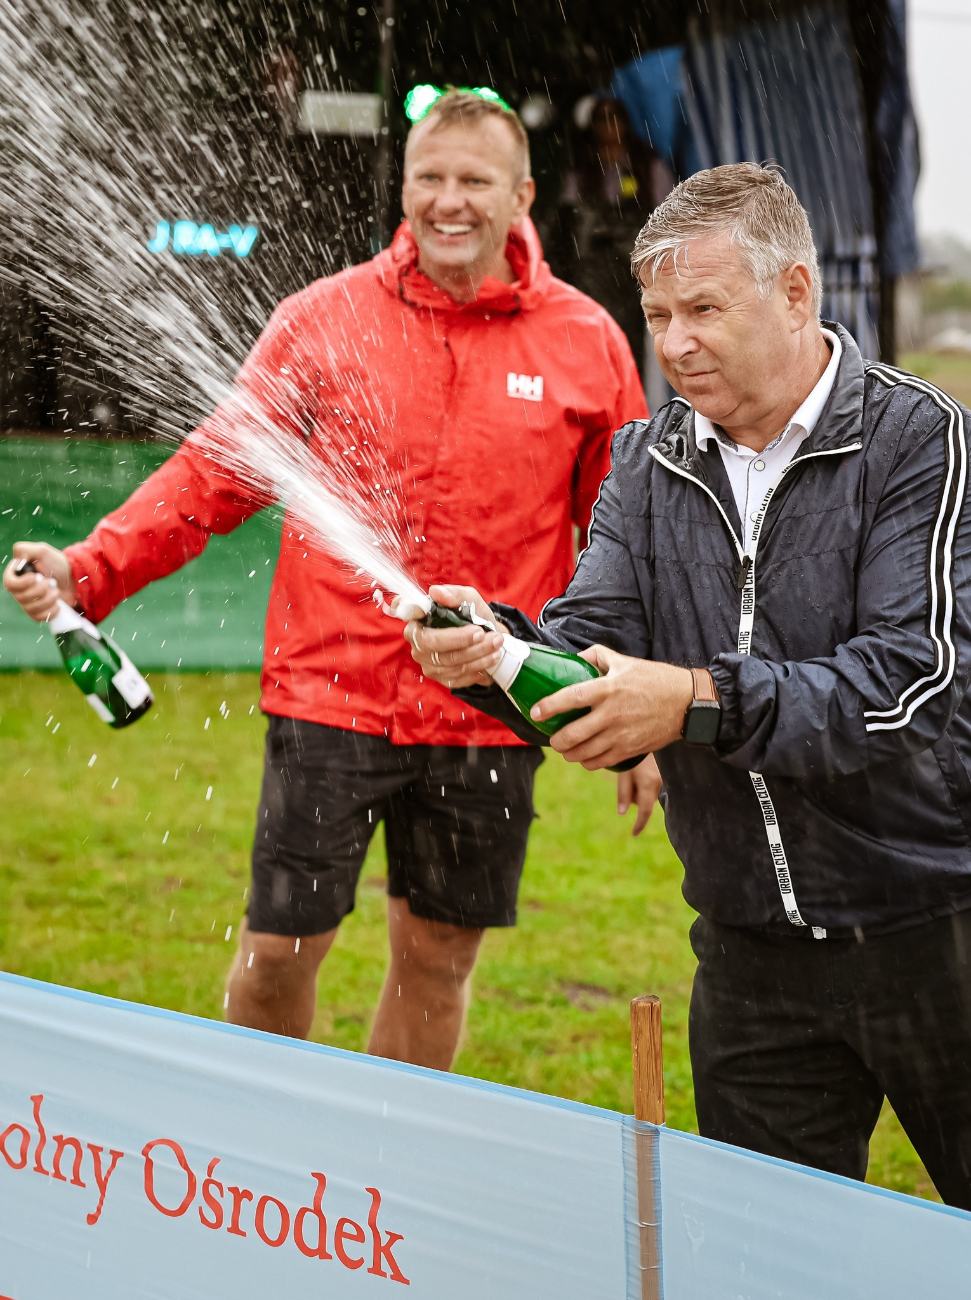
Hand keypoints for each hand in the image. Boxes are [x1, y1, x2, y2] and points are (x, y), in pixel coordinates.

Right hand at [2, 542, 76, 622]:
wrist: (74, 579)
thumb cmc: (56, 563)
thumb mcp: (42, 551)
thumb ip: (26, 550)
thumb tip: (17, 558)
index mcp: (17, 575)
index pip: (9, 583)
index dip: (20, 583)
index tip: (34, 577)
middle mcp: (19, 590)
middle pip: (21, 598)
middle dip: (40, 590)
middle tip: (51, 582)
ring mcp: (28, 603)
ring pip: (31, 609)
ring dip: (48, 600)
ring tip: (56, 591)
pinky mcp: (38, 613)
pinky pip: (39, 618)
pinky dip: (50, 611)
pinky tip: (58, 604)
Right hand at [403, 584, 505, 688]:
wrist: (487, 639)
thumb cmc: (472, 615)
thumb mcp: (469, 599)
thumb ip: (454, 594)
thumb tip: (437, 592)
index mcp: (418, 616)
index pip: (405, 610)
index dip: (410, 610)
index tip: (423, 609)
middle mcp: (416, 640)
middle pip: (431, 643)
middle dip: (460, 639)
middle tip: (483, 633)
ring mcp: (426, 661)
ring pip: (449, 662)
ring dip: (477, 654)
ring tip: (496, 644)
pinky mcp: (440, 677)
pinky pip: (457, 676)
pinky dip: (477, 667)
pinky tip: (490, 658)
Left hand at [530, 644, 692, 769]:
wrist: (686, 703)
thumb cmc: (655, 679)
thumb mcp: (624, 661)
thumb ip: (596, 657)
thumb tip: (575, 660)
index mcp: (608, 688)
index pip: (570, 697)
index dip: (548, 706)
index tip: (535, 712)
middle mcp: (612, 713)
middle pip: (572, 735)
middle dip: (556, 740)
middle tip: (552, 738)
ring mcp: (621, 734)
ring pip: (584, 753)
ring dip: (569, 754)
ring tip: (566, 749)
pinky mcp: (630, 749)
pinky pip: (600, 763)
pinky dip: (588, 762)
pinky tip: (585, 757)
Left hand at [617, 754, 661, 835]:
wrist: (647, 733)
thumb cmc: (631, 754)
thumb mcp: (623, 772)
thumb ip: (623, 793)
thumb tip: (621, 813)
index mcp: (648, 784)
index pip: (645, 811)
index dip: (639, 824)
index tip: (634, 834)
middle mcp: (659, 782)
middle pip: (645, 802)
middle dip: (635, 798)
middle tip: (627, 779)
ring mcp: (663, 777)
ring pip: (649, 794)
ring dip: (639, 790)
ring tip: (632, 771)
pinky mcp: (664, 772)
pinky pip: (652, 785)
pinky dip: (644, 782)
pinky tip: (639, 768)